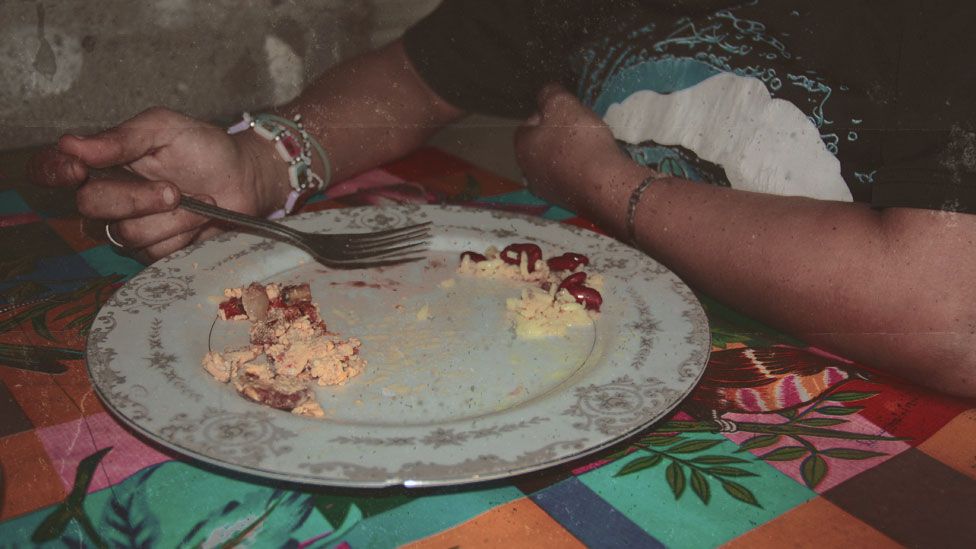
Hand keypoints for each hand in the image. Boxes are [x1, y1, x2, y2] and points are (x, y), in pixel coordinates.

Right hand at [27, 107, 288, 260]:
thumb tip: (71, 144)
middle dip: (136, 198)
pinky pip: (153, 251)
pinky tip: (198, 219)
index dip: (54, 172)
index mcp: (99, 161)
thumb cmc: (205, 150)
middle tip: (173, 189)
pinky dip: (182, 233)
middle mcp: (105, 195)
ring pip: (124, 233)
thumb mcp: (166, 129)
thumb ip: (122, 137)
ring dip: (170, 217)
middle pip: (89, 206)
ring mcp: (126, 226)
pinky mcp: (151, 251)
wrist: (244, 181)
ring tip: (195, 200)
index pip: (51, 169)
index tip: (77, 170)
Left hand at [514, 84, 647, 234]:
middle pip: (541, 147)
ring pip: (555, 165)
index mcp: (522, 148)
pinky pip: (571, 180)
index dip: (546, 114)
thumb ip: (550, 94)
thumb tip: (545, 93)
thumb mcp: (563, 105)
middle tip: (579, 128)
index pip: (527, 125)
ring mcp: (548, 191)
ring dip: (569, 155)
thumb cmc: (580, 141)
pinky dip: (580, 171)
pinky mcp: (568, 203)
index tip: (566, 112)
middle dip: (557, 136)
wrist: (605, 185)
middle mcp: (529, 173)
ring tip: (590, 146)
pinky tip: (596, 166)